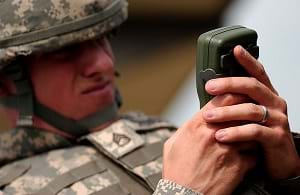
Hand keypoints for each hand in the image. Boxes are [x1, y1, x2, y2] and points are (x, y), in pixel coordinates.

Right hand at [163, 94, 256, 194]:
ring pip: (250, 130)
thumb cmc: (177, 171)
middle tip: (248, 111)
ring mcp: (229, 149)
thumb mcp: (173, 143)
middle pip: (241, 110)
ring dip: (250, 131)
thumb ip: (187, 127)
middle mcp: (214, 134)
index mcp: (197, 126)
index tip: (236, 95)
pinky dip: (251, 153)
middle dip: (246, 108)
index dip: (233, 94)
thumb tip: (197, 120)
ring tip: (246, 136)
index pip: (223, 99)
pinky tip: (244, 155)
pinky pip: (253, 152)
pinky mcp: (239, 166)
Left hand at [203, 45, 299, 179]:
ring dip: (226, 112)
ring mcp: (278, 119)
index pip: (258, 73)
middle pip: (252, 86)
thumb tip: (212, 94)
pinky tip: (220, 136)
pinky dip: (235, 133)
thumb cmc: (260, 136)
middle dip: (229, 84)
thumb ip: (237, 103)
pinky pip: (253, 131)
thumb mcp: (249, 116)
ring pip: (250, 109)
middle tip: (209, 86)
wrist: (280, 162)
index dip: (247, 60)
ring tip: (208, 117)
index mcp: (267, 95)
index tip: (235, 49)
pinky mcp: (277, 137)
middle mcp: (275, 103)